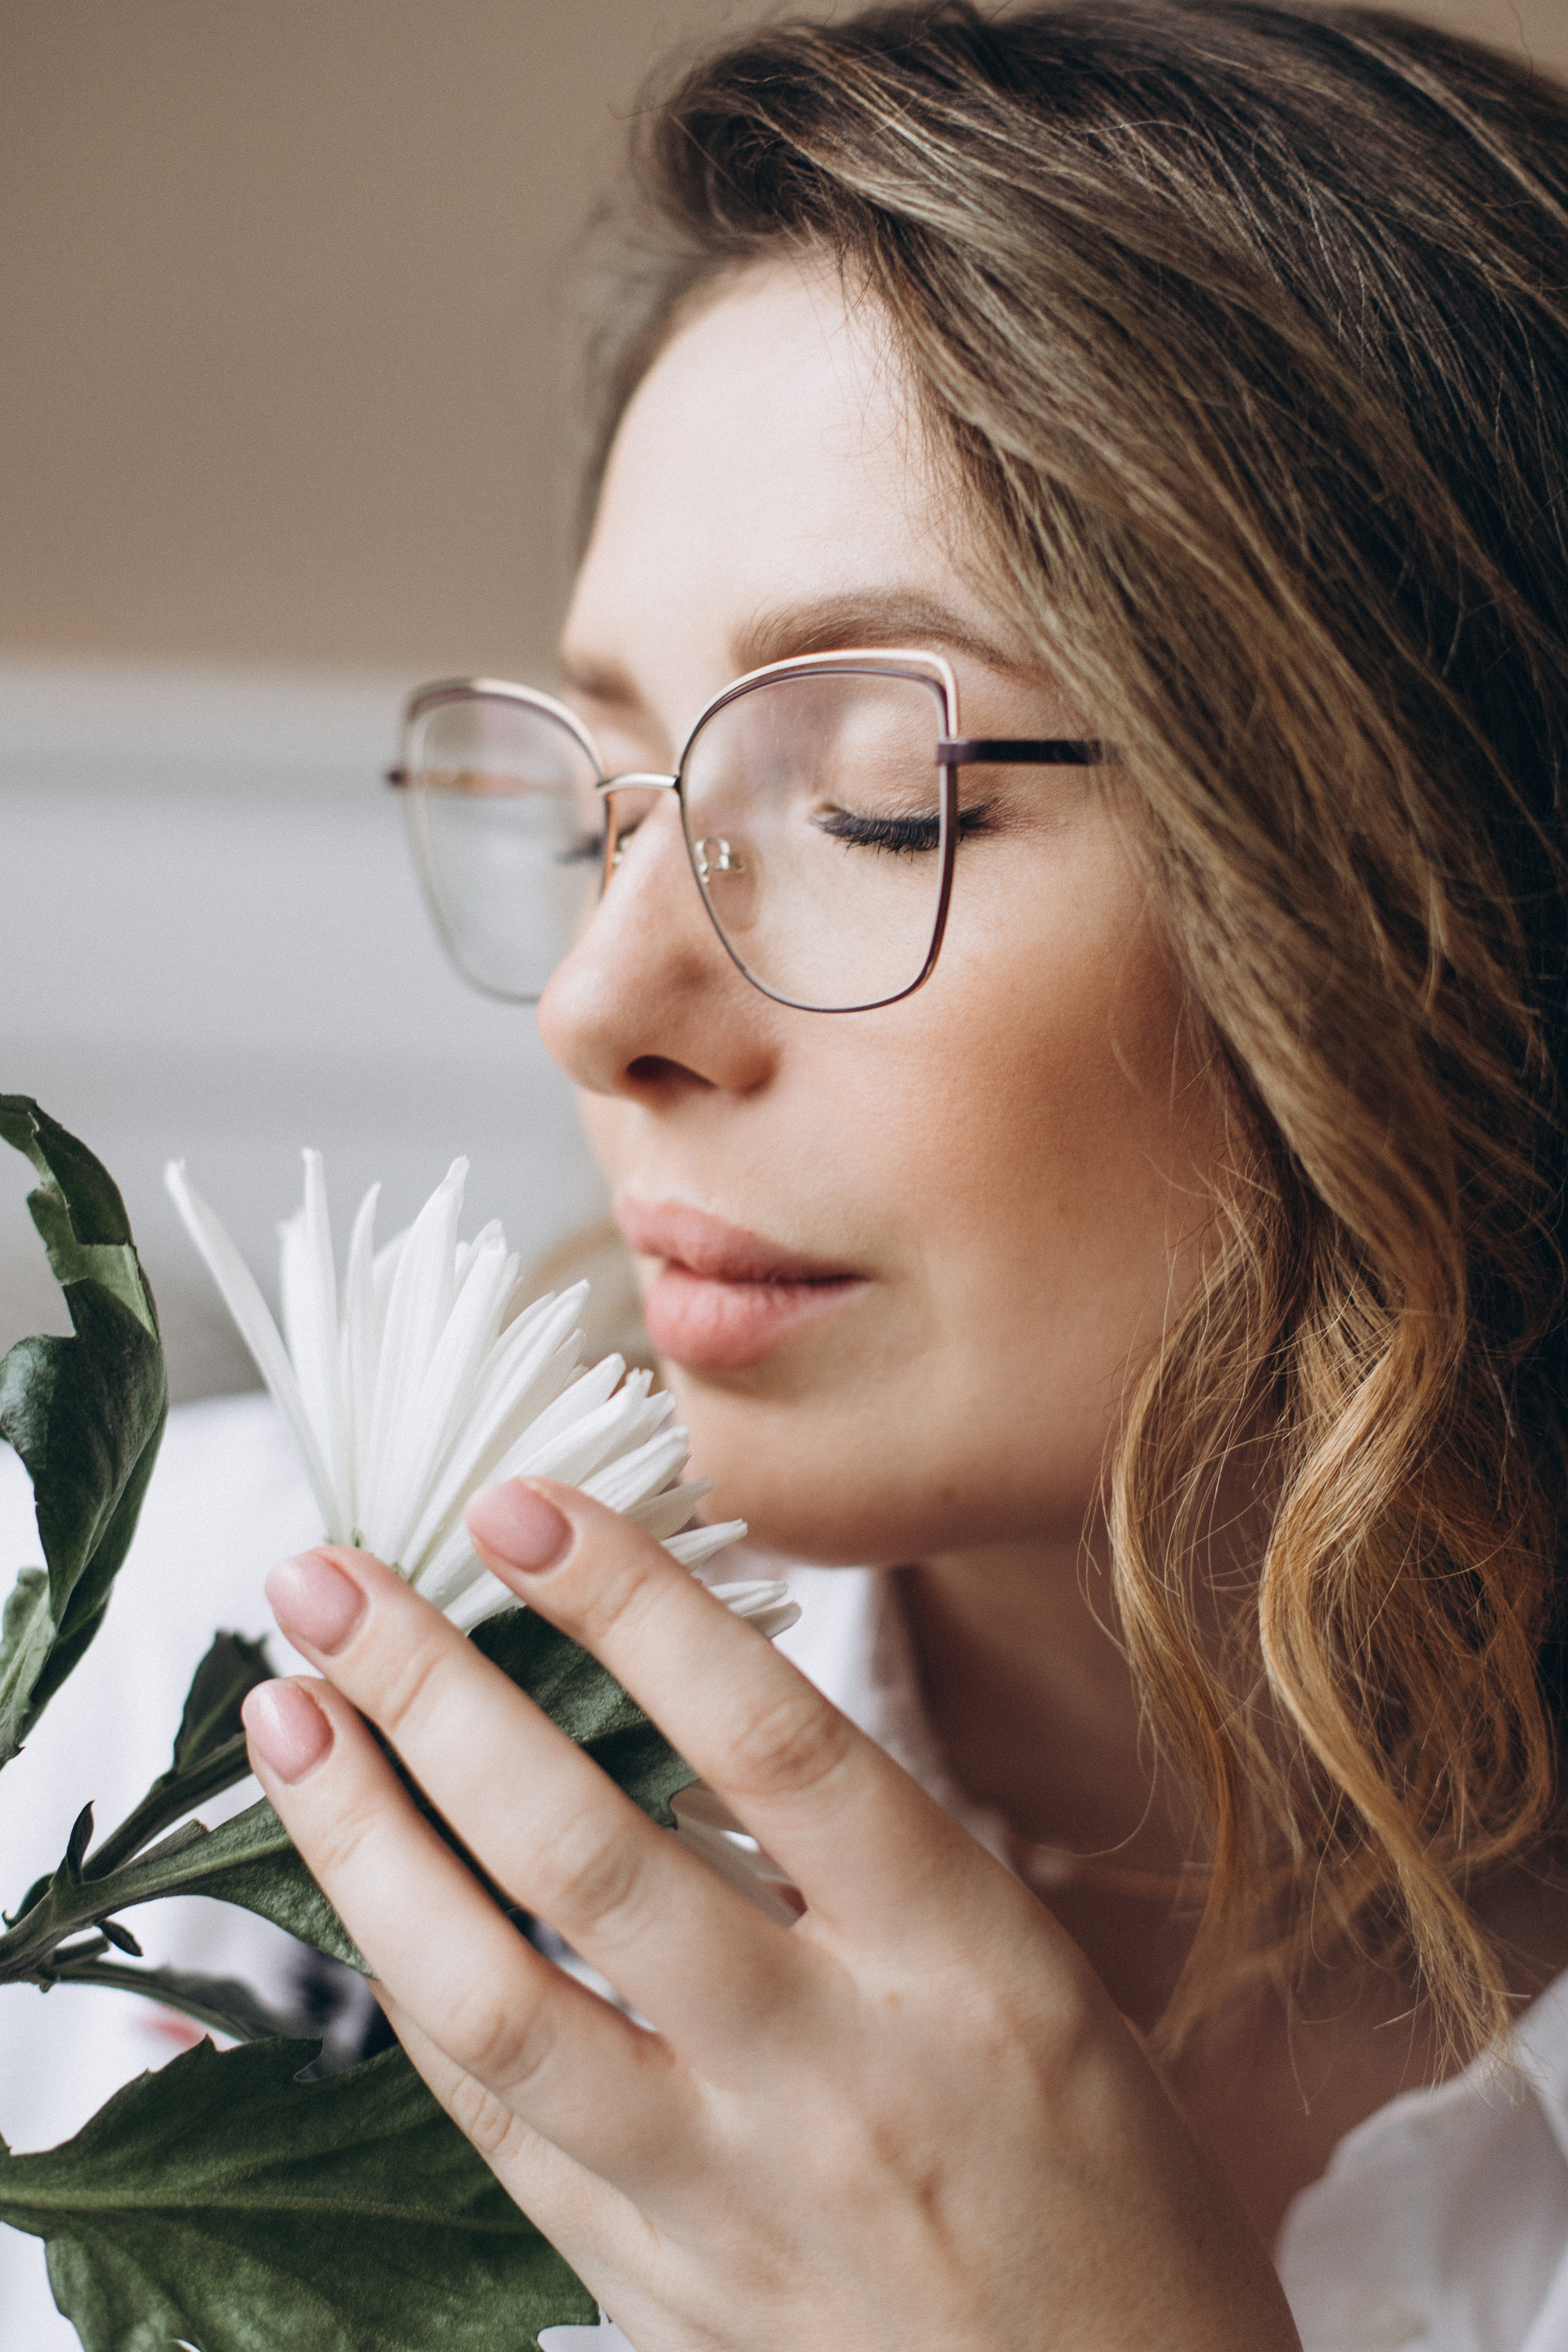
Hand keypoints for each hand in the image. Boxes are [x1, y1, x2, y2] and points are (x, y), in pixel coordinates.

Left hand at [241, 1482, 1299, 2351]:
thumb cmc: (1110, 2195)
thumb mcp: (1038, 1984)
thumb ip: (868, 1861)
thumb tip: (683, 1711)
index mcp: (968, 1962)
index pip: (771, 1738)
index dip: (632, 1605)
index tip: (517, 1506)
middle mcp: (835, 2070)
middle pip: (589, 1852)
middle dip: (435, 1695)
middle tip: (329, 1582)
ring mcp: (726, 2195)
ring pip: (493, 2000)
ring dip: (366, 1845)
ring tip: (287, 1721)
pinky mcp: (652, 2291)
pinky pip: (494, 2125)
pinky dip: (411, 1996)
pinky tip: (358, 1898)